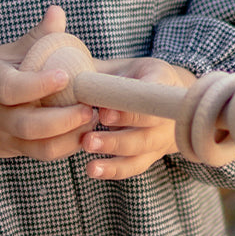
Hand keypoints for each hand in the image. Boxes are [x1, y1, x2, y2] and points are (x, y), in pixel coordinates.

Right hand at [0, 5, 95, 166]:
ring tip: (92, 119)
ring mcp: (4, 137)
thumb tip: (58, 11)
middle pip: (27, 125)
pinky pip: (42, 155)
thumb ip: (34, 38)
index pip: (11, 89)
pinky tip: (84, 132)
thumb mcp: (2, 54)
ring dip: (69, 137)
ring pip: (37, 148)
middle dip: (62, 120)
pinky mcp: (14, 151)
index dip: (38, 84)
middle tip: (90, 107)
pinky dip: (66, 147)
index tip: (65, 76)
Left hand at [79, 56, 195, 180]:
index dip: (129, 108)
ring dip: (113, 152)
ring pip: (139, 149)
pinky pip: (135, 165)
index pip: (151, 96)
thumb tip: (66, 71)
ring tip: (87, 153)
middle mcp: (167, 113)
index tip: (104, 114)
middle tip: (89, 139)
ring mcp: (161, 137)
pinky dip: (114, 169)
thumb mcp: (127, 65)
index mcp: (163, 82)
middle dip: (117, 136)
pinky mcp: (151, 155)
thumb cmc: (138, 77)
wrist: (167, 101)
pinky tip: (92, 170)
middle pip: (145, 129)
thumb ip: (101, 71)